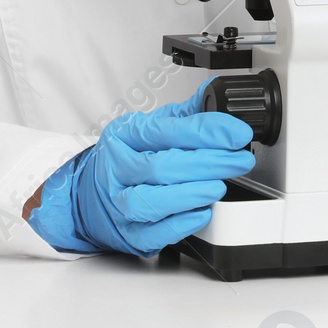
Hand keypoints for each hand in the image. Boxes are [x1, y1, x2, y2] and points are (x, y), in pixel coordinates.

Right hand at [26, 78, 254, 256]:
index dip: (208, 132)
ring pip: (152, 201)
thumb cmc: (126, 158)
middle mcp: (118, 169)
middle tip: (240, 160)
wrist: (87, 196)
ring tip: (219, 186)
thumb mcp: (149, 128)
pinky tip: (203, 212)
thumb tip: (215, 93)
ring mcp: (119, 204)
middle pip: (162, 166)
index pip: (169, 131)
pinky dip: (181, 224)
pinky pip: (153, 233)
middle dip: (208, 163)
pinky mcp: (128, 234)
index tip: (237, 133)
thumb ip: (185, 115)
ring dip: (191, 193)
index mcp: (125, 135)